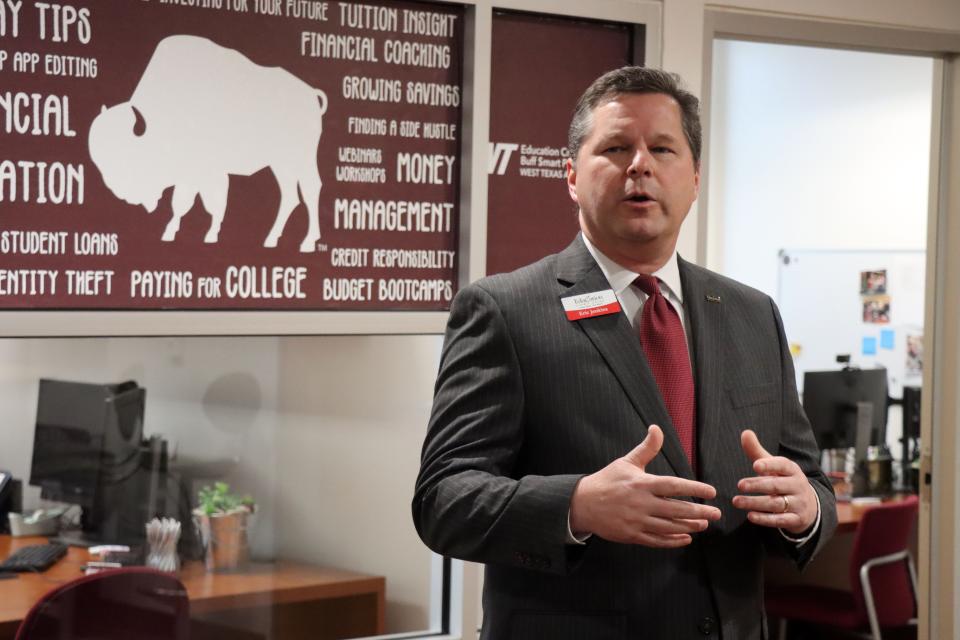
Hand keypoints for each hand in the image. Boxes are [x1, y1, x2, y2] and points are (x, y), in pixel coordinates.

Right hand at [569, 425, 720, 547]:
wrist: (583, 503)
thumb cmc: (607, 481)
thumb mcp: (626, 462)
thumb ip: (646, 448)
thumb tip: (657, 428)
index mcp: (641, 483)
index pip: (673, 486)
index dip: (694, 488)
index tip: (711, 491)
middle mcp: (641, 503)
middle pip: (675, 509)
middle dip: (699, 512)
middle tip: (716, 513)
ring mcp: (636, 521)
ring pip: (669, 527)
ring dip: (689, 526)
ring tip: (704, 525)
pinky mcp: (632, 535)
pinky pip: (657, 540)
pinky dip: (673, 541)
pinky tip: (686, 538)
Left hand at [733, 429, 817, 533]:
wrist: (809, 506)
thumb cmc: (783, 480)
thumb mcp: (773, 466)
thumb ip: (757, 452)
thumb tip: (745, 432)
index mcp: (792, 470)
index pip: (783, 465)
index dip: (770, 465)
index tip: (755, 465)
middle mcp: (797, 486)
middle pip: (776, 485)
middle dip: (757, 485)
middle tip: (739, 485)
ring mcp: (799, 504)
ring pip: (776, 504)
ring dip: (755, 503)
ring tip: (736, 501)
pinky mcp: (796, 520)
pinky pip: (780, 521)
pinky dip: (765, 519)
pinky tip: (750, 516)